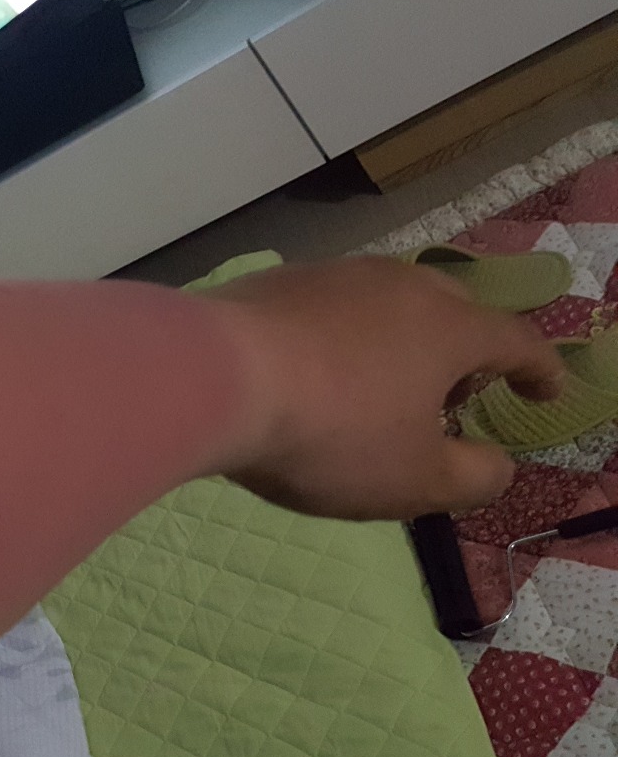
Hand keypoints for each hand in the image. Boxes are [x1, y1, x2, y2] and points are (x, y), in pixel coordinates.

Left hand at [201, 257, 564, 520]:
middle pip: (451, 308)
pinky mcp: (272, 283)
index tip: (546, 391)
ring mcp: (330, 276)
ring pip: (385, 302)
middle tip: (454, 394)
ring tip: (383, 386)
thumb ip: (473, 476)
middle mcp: (396, 284)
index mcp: (449, 326)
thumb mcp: (415, 480)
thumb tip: (496, 463)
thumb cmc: (330, 432)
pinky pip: (327, 308)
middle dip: (465, 349)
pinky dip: (340, 338)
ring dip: (399, 340)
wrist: (211, 377)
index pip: (516, 340)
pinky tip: (316, 371)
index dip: (538, 369)